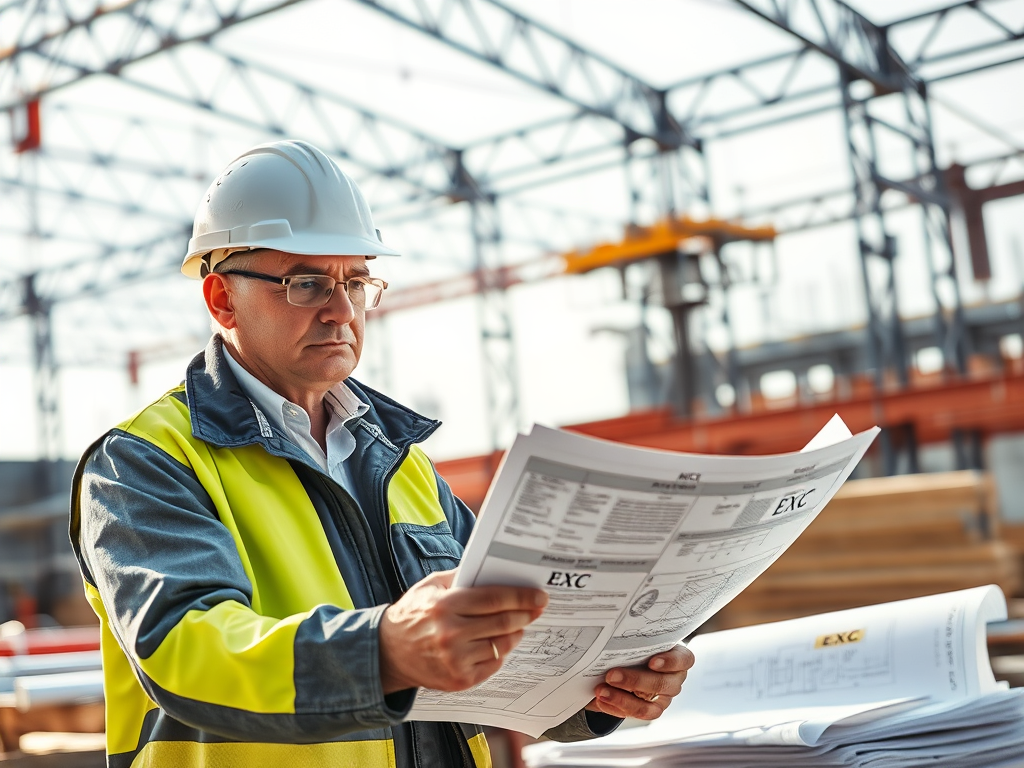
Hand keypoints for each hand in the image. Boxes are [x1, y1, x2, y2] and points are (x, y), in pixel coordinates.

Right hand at [378, 569, 547, 693]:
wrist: (388, 653)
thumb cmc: (412, 614)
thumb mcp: (429, 587)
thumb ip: (460, 577)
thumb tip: (494, 571)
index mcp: (444, 606)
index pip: (493, 599)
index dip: (521, 597)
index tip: (539, 596)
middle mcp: (450, 634)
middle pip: (503, 622)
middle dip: (525, 614)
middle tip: (538, 608)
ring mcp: (455, 660)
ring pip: (502, 645)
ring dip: (515, 633)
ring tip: (518, 624)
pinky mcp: (459, 679)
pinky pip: (493, 664)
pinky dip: (500, 652)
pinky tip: (498, 642)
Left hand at [585, 644, 694, 719]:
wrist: (627, 661)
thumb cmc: (637, 646)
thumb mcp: (638, 639)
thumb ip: (633, 640)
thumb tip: (611, 634)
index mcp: (677, 656)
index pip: (684, 660)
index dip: (670, 662)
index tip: (652, 662)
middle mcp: (674, 679)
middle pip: (662, 684)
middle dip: (634, 680)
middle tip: (611, 675)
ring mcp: (664, 698)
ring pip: (649, 706)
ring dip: (622, 699)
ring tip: (601, 691)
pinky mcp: (650, 711)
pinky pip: (635, 714)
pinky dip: (616, 707)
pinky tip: (602, 700)